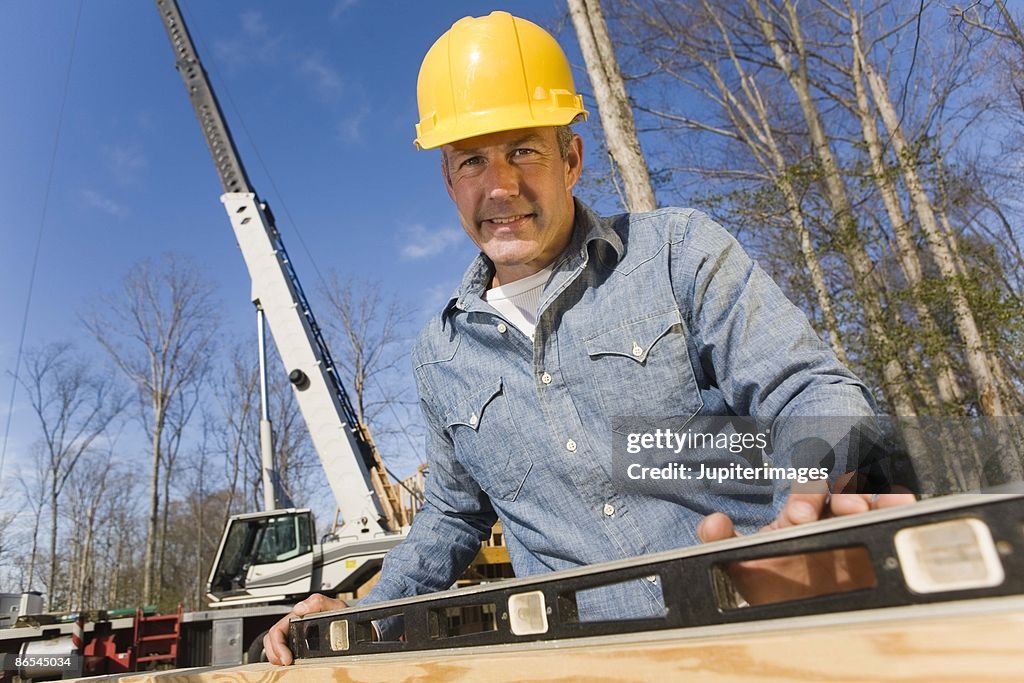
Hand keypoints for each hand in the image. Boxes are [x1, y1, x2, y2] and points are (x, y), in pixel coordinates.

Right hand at [264, 593, 347, 664]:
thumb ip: (318, 602)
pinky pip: (282, 651)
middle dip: (275, 654)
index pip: (277, 630)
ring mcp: (294, 634)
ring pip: (274, 646)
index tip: (287, 658)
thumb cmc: (340, 613)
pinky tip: (291, 662)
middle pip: (272, 640)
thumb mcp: (334, 606)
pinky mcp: (298, 643)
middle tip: (286, 663)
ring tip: (287, 664)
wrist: (348, 622)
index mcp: (297, 616)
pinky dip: (282, 658)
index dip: (278, 646)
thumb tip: (300, 609)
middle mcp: (293, 625)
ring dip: (277, 656)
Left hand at [697, 490, 914, 604]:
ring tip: (870, 508)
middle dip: (844, 497)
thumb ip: (720, 543)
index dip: (804, 498)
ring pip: (868, 505)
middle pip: (841, 496)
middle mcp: (827, 520)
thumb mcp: (739, 564)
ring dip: (871, 501)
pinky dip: (896, 508)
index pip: (803, 497)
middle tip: (847, 507)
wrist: (793, 613)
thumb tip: (713, 522)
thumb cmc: (766, 581)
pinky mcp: (875, 548)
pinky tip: (901, 504)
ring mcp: (853, 532)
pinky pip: (889, 521)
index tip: (799, 515)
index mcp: (795, 519)